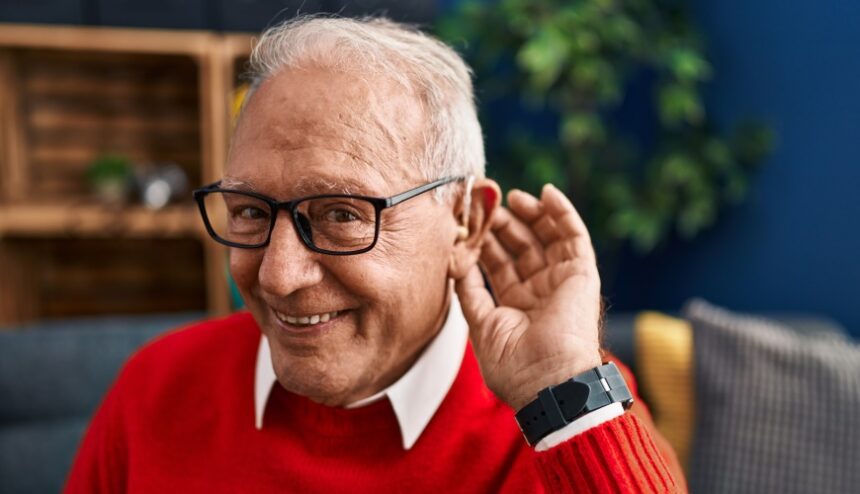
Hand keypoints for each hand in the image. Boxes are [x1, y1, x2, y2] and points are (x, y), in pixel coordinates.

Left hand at [455, 184, 602, 410]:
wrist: (549, 382)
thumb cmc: (515, 365)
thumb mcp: (481, 324)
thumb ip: (469, 291)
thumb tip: (455, 261)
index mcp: (516, 305)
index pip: (498, 263)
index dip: (484, 241)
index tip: (467, 220)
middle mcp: (539, 290)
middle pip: (520, 246)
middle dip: (503, 223)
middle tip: (486, 203)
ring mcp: (561, 281)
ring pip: (546, 236)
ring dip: (530, 213)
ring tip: (511, 196)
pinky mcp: (582, 274)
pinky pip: (574, 236)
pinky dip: (562, 212)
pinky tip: (547, 192)